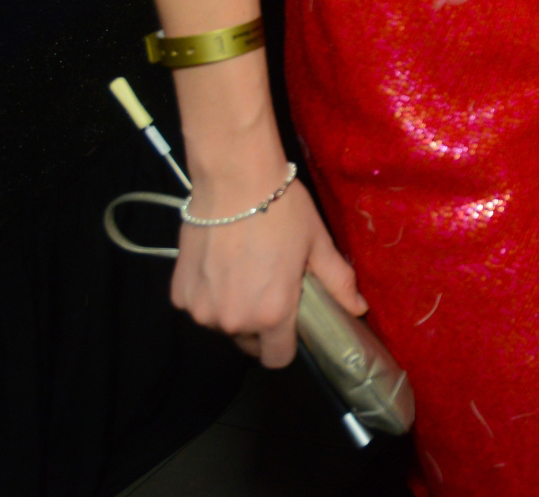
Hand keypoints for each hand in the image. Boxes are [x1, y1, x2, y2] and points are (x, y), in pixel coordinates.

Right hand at [170, 158, 362, 367]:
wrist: (234, 179)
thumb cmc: (282, 210)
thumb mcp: (317, 245)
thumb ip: (338, 282)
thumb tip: (360, 308)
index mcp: (272, 314)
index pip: (278, 359)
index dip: (287, 344)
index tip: (290, 323)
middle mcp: (233, 320)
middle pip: (249, 342)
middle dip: (260, 325)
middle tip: (268, 287)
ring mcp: (201, 309)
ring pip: (222, 324)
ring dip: (233, 308)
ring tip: (243, 272)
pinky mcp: (179, 294)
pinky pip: (199, 305)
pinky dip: (209, 294)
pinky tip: (220, 264)